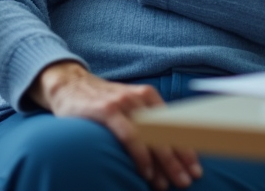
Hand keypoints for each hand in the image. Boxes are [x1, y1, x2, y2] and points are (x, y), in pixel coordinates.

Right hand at [32, 62, 202, 190]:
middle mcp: (139, 98)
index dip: (187, 148)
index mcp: (148, 96)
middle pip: (166, 132)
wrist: (68, 84)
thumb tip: (163, 151)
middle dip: (179, 160)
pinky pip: (130, 136)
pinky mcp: (107, 110)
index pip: (174, 125)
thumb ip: (143, 121)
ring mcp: (123, 103)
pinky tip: (146, 172)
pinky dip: (140, 156)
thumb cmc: (100, 101)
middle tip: (188, 181)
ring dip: (163, 163)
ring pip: (151, 136)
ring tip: (168, 183)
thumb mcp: (126, 106)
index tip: (195, 168)